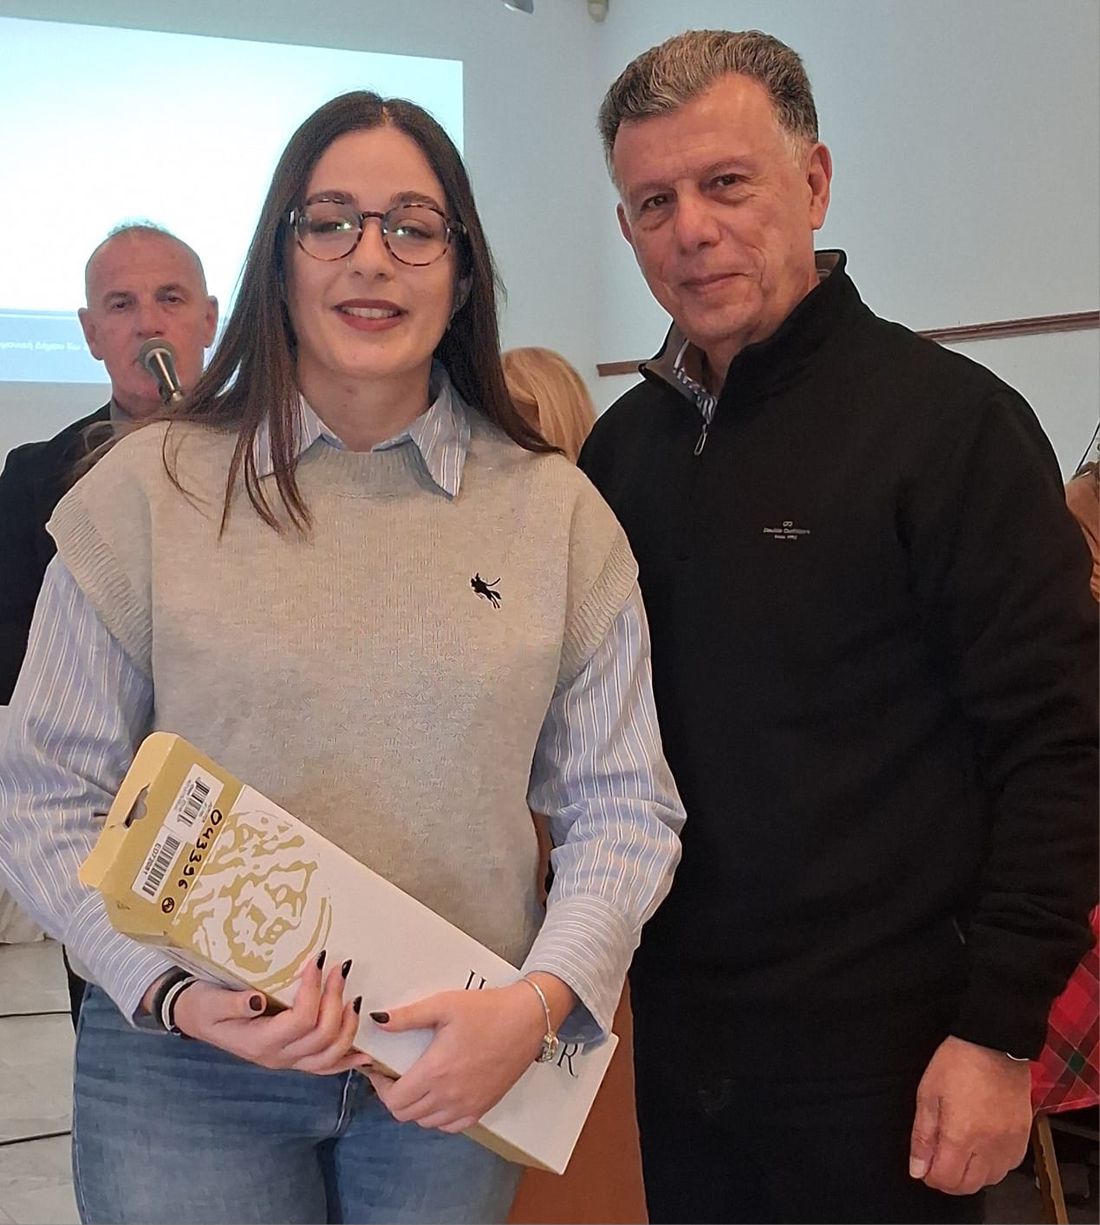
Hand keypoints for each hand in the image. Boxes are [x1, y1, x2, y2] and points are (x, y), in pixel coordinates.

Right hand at [147, 953, 372, 1075]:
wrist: (195, 1018)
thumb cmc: (203, 1005)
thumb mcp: (209, 1002)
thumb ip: (233, 1004)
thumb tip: (257, 1001)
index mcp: (259, 1042)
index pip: (300, 1020)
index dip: (314, 990)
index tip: (318, 959)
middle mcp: (277, 1056)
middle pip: (322, 1037)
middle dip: (336, 1000)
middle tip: (340, 968)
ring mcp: (287, 1060)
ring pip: (330, 1056)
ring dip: (348, 1026)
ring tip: (354, 997)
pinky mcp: (294, 1057)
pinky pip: (326, 1066)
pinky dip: (348, 1059)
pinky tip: (366, 1053)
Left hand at [364, 978, 567, 1132]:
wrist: (528, 1019)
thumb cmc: (487, 1009)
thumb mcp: (445, 1004)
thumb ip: (408, 1016)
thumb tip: (377, 1021)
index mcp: (436, 1072)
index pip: (394, 1100)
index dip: (379, 1086)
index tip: (378, 1069)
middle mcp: (450, 1096)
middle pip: (406, 1114)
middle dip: (393, 1096)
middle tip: (394, 1074)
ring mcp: (467, 1106)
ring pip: (426, 1122)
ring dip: (414, 1107)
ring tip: (416, 1081)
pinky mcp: (483, 1108)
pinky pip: (450, 1126)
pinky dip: (437, 1116)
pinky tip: (439, 1095)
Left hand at [909, 1035, 1031, 1193]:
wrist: (994, 1043)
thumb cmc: (957, 1063)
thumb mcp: (928, 1094)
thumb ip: (922, 1136)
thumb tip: (918, 1168)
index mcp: (960, 1135)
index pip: (946, 1179)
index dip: (930, 1176)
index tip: (924, 1165)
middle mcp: (988, 1146)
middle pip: (968, 1186)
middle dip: (949, 1179)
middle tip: (939, 1160)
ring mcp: (1009, 1143)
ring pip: (990, 1180)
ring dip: (972, 1175)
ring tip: (960, 1152)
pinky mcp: (1024, 1137)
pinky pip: (1009, 1166)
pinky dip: (993, 1165)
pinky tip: (982, 1148)